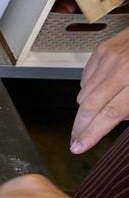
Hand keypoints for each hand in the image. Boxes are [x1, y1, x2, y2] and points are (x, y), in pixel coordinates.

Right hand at [71, 28, 128, 153]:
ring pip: (84, 94)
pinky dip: (90, 88)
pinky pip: (86, 78)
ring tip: (93, 115)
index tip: (79, 146)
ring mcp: (109, 59)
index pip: (109, 114)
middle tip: (76, 139)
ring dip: (87, 108)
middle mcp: (121, 70)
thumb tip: (120, 119)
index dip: (91, 134)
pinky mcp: (102, 51)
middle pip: (90, 106)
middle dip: (80, 126)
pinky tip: (100, 91)